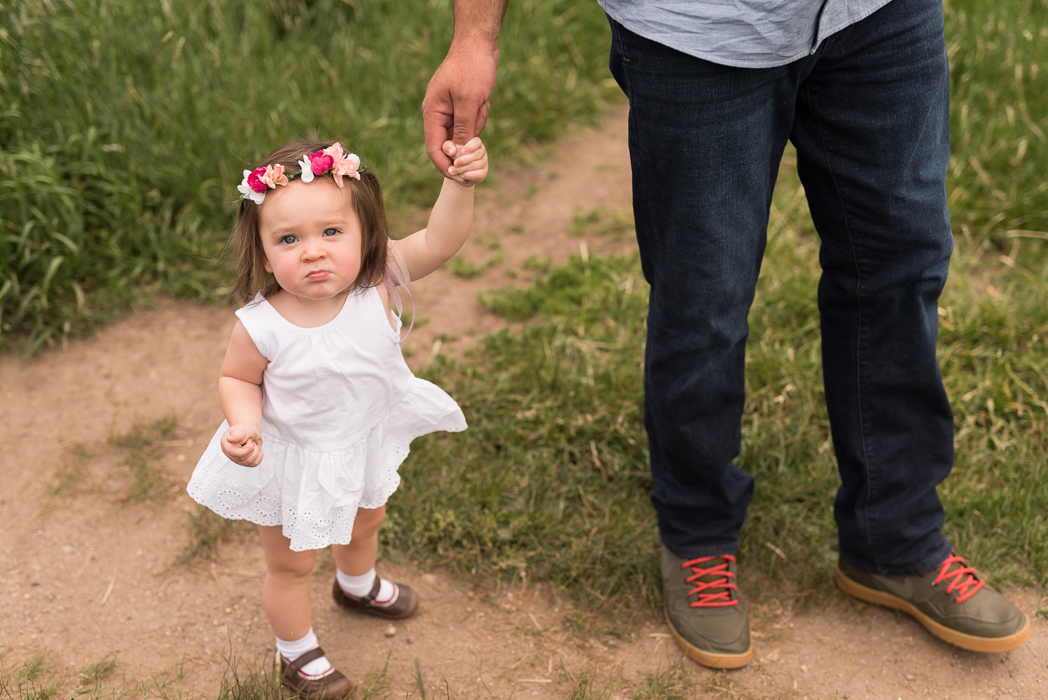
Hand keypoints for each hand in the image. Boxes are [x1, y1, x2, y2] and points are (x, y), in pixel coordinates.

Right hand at [221, 422, 262, 466]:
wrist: (250, 431)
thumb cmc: (244, 430)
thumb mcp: (241, 430)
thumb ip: (236, 435)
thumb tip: (229, 439)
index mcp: (226, 446)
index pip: (233, 453)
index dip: (244, 451)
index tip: (251, 444)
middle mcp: (230, 455)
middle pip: (243, 458)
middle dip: (251, 447)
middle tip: (250, 440)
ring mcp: (238, 460)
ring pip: (250, 462)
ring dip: (256, 451)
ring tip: (253, 444)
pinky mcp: (245, 462)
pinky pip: (254, 464)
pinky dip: (259, 456)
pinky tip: (257, 450)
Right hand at [423, 41, 497, 182]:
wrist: (480, 43)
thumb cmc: (472, 67)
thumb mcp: (468, 101)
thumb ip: (463, 129)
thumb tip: (461, 156)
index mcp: (432, 112)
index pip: (434, 149)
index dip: (446, 166)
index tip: (460, 179)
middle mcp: (438, 114)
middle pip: (452, 143)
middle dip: (468, 140)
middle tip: (479, 119)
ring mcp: (450, 110)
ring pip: (465, 134)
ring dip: (477, 124)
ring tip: (482, 102)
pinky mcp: (462, 106)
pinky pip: (472, 123)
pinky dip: (480, 116)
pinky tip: (484, 99)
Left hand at [444, 137, 487, 184]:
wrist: (456, 173)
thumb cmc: (452, 157)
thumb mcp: (447, 150)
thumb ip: (447, 147)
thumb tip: (452, 152)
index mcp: (474, 143)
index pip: (477, 142)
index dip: (470, 147)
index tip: (462, 152)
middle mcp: (481, 151)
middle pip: (477, 154)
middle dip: (464, 160)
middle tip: (455, 164)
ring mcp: (484, 162)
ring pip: (476, 165)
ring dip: (463, 168)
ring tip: (453, 171)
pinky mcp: (483, 172)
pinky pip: (479, 174)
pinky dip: (468, 175)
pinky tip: (461, 175)